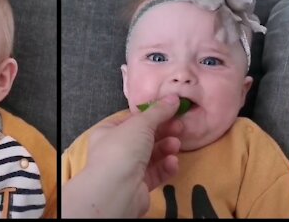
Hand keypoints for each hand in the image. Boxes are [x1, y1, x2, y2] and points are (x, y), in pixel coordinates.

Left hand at [62, 95, 182, 217]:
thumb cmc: (122, 149)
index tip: (170, 110)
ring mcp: (127, 169)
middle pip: (144, 137)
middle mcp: (115, 150)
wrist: (116, 190)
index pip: (131, 120)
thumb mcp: (141, 123)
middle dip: (163, 131)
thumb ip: (159, 111)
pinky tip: (173, 162)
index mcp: (108, 132)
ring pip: (151, 155)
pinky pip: (155, 172)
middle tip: (180, 126)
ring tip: (176, 144)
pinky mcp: (138, 185)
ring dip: (166, 148)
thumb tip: (174, 97)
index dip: (151, 114)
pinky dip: (165, 166)